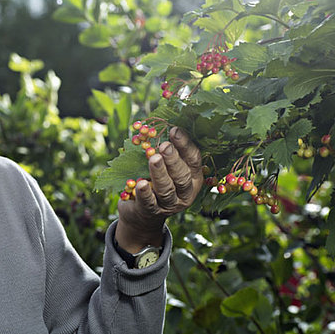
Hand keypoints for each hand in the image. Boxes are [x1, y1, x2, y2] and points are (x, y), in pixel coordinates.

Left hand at [115, 126, 202, 252]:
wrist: (142, 213)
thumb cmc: (155, 180)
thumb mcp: (164, 165)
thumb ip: (166, 148)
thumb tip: (164, 120)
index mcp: (193, 176)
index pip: (193, 159)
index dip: (185, 145)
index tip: (174, 130)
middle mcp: (186, 192)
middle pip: (182, 176)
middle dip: (173, 160)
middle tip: (164, 145)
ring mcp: (170, 204)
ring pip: (168, 189)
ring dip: (160, 173)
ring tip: (153, 158)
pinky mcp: (152, 212)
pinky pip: (149, 203)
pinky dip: (145, 193)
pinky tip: (141, 183)